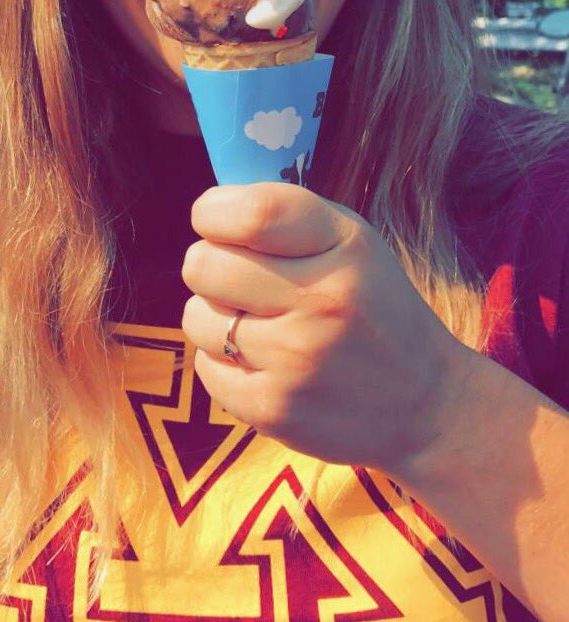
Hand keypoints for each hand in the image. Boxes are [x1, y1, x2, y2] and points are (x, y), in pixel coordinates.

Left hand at [182, 183, 455, 475]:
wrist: (425, 405)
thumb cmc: (372, 308)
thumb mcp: (352, 244)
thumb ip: (284, 217)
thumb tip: (207, 211)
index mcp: (344, 248)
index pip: (250, 213)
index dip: (213, 212)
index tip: (215, 221)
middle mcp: (321, 301)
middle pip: (202, 264)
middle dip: (211, 266)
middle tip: (241, 282)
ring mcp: (295, 360)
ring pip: (196, 317)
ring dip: (216, 318)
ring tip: (260, 327)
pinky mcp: (273, 410)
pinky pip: (205, 368)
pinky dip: (225, 364)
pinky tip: (266, 365)